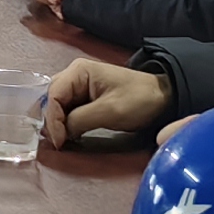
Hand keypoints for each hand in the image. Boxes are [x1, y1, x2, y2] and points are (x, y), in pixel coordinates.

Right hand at [40, 57, 173, 146]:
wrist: (162, 98)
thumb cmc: (138, 100)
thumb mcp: (109, 111)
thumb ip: (79, 120)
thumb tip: (60, 133)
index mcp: (78, 71)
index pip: (54, 95)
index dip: (52, 120)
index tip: (60, 141)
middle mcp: (74, 75)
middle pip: (51, 98)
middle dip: (52, 121)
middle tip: (58, 142)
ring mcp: (79, 86)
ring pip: (57, 105)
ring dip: (57, 123)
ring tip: (61, 140)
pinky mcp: (84, 97)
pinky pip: (67, 110)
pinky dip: (65, 123)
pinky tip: (68, 135)